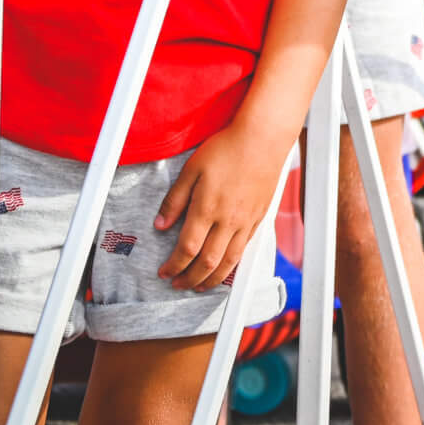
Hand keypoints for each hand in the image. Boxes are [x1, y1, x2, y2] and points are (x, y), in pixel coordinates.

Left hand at [153, 118, 288, 290]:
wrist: (263, 138)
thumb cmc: (226, 148)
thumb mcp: (192, 169)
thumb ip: (175, 200)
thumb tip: (160, 225)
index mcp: (207, 209)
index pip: (186, 249)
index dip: (173, 266)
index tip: (164, 273)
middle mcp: (227, 220)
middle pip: (207, 262)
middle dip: (190, 279)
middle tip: (178, 285)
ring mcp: (246, 221)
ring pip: (229, 261)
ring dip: (212, 279)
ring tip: (200, 286)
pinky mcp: (259, 217)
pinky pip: (245, 249)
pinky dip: (232, 264)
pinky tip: (224, 266)